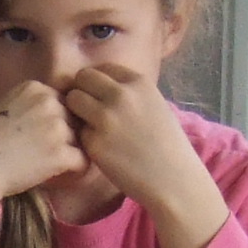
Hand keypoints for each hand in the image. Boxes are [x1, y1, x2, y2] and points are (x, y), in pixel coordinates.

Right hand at [0, 81, 86, 231]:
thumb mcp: (4, 108)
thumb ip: (30, 106)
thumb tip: (55, 118)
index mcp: (34, 88)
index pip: (62, 102)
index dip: (55, 121)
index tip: (40, 137)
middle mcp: (48, 101)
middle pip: (73, 119)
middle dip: (66, 136)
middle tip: (48, 154)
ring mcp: (56, 126)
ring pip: (80, 140)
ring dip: (70, 153)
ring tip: (53, 167)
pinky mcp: (60, 152)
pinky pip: (83, 161)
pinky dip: (76, 171)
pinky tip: (64, 176)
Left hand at [60, 66, 228, 247]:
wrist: (174, 179)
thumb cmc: (167, 144)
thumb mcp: (155, 105)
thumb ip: (130, 92)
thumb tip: (101, 85)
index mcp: (138, 82)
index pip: (103, 68)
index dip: (99, 83)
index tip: (103, 98)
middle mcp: (121, 95)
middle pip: (82, 78)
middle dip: (83, 91)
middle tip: (89, 110)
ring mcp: (106, 118)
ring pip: (73, 100)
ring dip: (77, 112)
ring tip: (92, 127)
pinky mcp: (94, 143)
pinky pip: (78, 132)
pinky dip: (86, 140)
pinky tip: (103, 150)